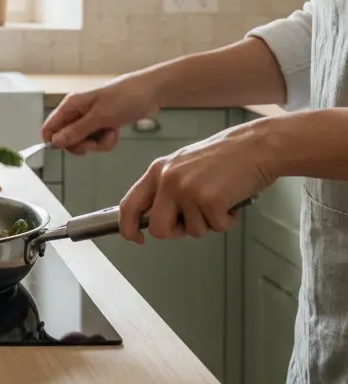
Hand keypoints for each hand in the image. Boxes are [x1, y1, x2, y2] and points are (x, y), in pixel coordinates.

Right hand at [42, 75, 160, 154]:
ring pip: (82, 142)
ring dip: (97, 143)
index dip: (56, 141)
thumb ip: (77, 131)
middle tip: (95, 141)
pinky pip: (96, 141)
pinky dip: (106, 141)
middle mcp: (76, 113)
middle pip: (66, 139)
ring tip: (110, 132)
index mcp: (71, 105)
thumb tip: (55, 142)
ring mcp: (89, 119)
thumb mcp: (100, 116)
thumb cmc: (125, 97)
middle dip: (82, 144)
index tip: (73, 146)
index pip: (49, 128)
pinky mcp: (101, 124)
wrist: (150, 93)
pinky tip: (115, 132)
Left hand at [118, 123, 275, 243]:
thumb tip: (155, 218)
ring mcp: (187, 190)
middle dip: (177, 231)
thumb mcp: (184, 166)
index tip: (136, 238)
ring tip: (220, 199)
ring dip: (209, 222)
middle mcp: (167, 180)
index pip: (129, 204)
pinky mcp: (209, 200)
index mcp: (157, 171)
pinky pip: (216, 227)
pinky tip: (232, 200)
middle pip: (158, 228)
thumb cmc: (225, 157)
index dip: (128, 227)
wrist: (256, 146)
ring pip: (192, 231)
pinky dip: (227, 221)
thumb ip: (166, 189)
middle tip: (196, 219)